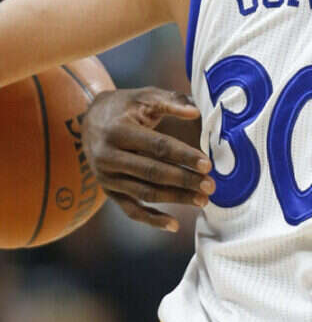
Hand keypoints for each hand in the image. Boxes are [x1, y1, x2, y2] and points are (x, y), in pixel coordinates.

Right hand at [82, 88, 213, 231]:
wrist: (90, 119)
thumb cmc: (126, 106)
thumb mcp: (145, 96)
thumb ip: (170, 102)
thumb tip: (195, 112)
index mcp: (118, 131)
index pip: (157, 146)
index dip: (183, 155)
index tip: (207, 164)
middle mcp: (108, 156)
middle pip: (152, 173)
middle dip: (184, 180)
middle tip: (211, 185)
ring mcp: (107, 177)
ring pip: (145, 193)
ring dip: (175, 199)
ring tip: (203, 201)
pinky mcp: (109, 191)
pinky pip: (130, 210)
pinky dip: (151, 219)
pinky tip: (174, 225)